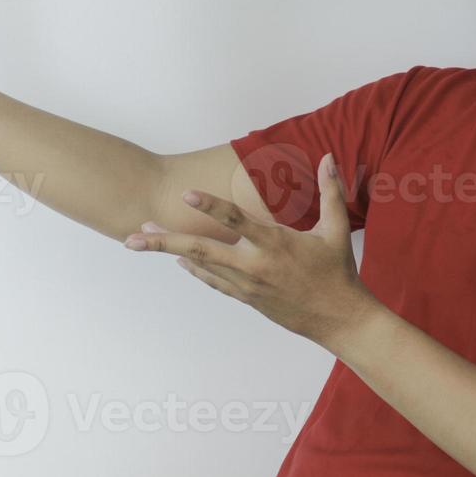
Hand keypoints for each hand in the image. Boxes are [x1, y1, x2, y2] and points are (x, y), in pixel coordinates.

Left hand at [124, 153, 380, 349]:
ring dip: (172, 252)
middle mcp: (254, 265)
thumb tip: (327, 157)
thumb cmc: (338, 272)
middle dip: (166, 241)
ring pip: (202, 266)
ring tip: (144, 240)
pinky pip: (214, 282)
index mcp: (275, 244)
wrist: (338, 319)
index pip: (235, 220)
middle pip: (201, 250)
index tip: (185, 194)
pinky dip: (195, 270)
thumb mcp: (337, 229)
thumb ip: (330, 191)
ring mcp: (248, 285)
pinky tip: (179, 262)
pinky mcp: (248, 299)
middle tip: (136, 232)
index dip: (209, 206)